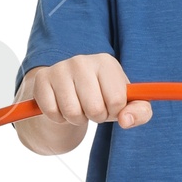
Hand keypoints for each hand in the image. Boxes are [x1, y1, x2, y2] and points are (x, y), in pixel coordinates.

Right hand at [20, 53, 151, 128]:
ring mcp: (60, 68)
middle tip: (91, 109)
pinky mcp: (42, 79)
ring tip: (77, 108)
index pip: (117, 101)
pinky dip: (58, 118)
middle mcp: (82, 60)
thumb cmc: (102, 99)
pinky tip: (61, 107)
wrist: (66, 93)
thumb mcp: (126, 105)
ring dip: (76, 119)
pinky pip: (53, 113)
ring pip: (72, 113)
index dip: (114, 112)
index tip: (109, 105)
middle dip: (95, 117)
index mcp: (107, 63)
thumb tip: (126, 120)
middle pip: (95, 109)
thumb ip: (139, 112)